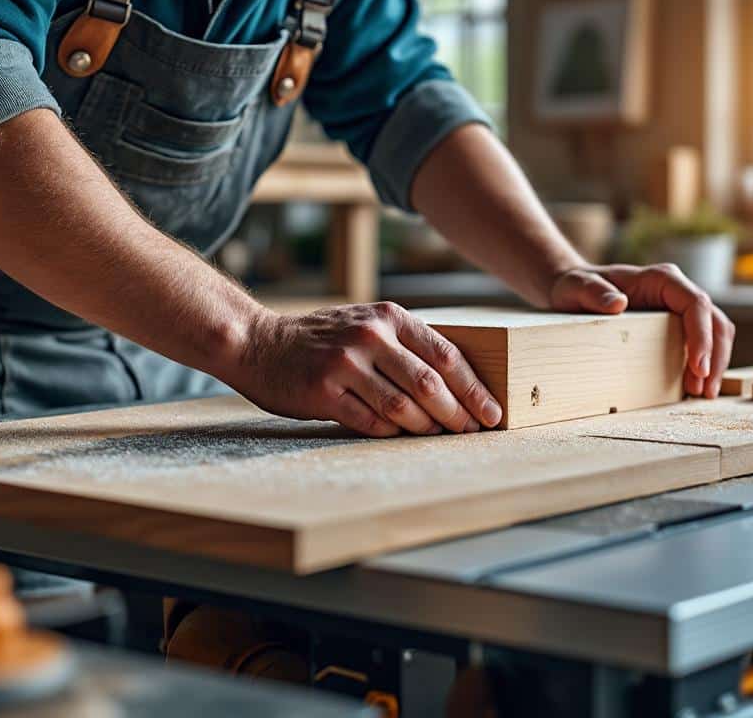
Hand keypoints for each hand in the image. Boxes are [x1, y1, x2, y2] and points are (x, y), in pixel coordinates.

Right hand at [230, 302, 502, 437]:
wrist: (259, 343)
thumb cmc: (323, 340)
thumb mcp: (367, 323)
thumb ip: (406, 345)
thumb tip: (458, 385)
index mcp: (389, 317)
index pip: (446, 355)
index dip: (475, 388)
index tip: (492, 412)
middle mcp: (370, 336)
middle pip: (430, 385)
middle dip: (458, 414)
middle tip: (471, 432)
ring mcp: (345, 364)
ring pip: (403, 407)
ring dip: (426, 427)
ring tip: (437, 435)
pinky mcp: (324, 392)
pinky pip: (370, 422)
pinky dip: (390, 433)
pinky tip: (399, 435)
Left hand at [547, 264, 734, 398]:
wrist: (576, 291)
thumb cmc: (577, 288)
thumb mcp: (577, 287)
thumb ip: (594, 293)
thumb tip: (618, 304)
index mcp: (661, 279)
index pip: (696, 304)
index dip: (703, 336)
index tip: (698, 367)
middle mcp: (677, 291)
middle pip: (715, 321)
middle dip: (716, 356)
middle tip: (704, 391)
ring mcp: (680, 308)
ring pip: (716, 332)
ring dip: (716, 363)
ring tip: (703, 394)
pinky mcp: (678, 325)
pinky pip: (704, 342)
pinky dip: (706, 364)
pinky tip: (696, 387)